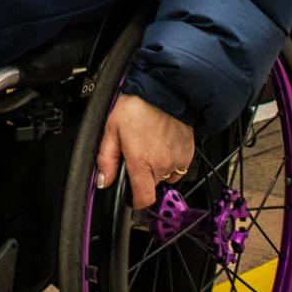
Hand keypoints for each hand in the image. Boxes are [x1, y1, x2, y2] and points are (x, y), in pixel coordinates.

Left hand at [96, 93, 194, 211]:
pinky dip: (170, 160)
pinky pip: (178, 166)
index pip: (144, 199)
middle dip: (143, 175)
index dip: (136, 200)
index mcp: (141, 162)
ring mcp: (177, 159)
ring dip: (157, 168)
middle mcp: (162, 164)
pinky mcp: (188, 152)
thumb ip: (106, 159)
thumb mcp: (111, 130)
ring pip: (166, 176)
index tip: (131, 195)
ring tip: (151, 147)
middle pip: (152, 185)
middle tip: (137, 154)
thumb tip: (104, 181)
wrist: (164, 91)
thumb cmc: (137, 106)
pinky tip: (163, 144)